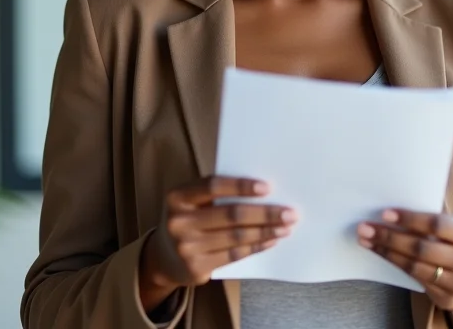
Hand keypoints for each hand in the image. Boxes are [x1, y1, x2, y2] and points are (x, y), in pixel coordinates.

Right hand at [149, 176, 296, 287]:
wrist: (163, 257)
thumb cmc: (188, 218)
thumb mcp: (191, 200)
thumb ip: (216, 192)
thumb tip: (262, 189)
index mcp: (178, 196)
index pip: (213, 186)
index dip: (241, 186)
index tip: (267, 187)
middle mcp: (179, 222)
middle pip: (231, 214)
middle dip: (264, 213)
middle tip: (289, 212)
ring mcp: (187, 247)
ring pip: (236, 237)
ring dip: (266, 231)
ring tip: (286, 226)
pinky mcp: (197, 268)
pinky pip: (234, 255)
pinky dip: (256, 246)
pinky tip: (271, 240)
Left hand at [357, 211, 452, 320]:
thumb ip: (434, 221)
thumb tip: (393, 211)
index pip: (437, 225)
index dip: (410, 219)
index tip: (385, 214)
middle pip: (422, 248)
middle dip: (390, 237)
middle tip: (365, 228)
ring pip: (415, 266)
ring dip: (386, 252)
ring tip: (366, 240)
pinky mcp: (447, 299)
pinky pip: (415, 278)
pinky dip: (395, 264)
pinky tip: (381, 253)